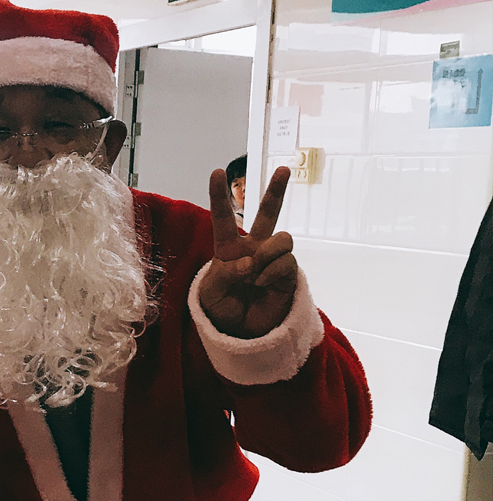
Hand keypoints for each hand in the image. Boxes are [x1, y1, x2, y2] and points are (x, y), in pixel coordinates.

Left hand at [199, 166, 297, 338]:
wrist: (241, 332)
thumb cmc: (221, 307)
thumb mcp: (211, 291)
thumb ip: (226, 273)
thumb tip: (251, 262)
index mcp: (228, 248)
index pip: (222, 217)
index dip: (219, 195)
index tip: (216, 172)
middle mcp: (253, 248)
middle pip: (267, 214)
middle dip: (277, 190)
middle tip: (285, 169)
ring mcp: (272, 259)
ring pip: (282, 238)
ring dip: (269, 255)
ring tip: (255, 276)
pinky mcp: (287, 273)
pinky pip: (286, 261)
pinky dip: (273, 272)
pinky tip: (262, 284)